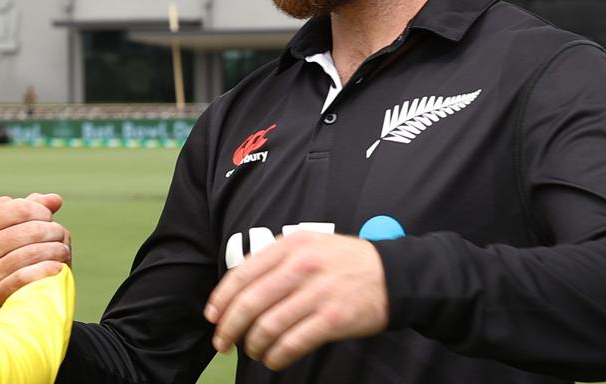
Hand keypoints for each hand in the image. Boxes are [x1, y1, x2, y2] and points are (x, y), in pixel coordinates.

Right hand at [0, 193, 71, 320]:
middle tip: (62, 238)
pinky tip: (58, 268)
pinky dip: (45, 270)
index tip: (50, 219)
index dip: (41, 211)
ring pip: (30, 253)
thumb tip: (55, 199)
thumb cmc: (5, 262)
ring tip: (64, 252)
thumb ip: (30, 211)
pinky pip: (23, 278)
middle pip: (29, 230)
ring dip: (56, 250)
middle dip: (53, 231)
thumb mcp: (11, 233)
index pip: (17, 208)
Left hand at [204, 231, 387, 370]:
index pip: (242, 274)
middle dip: (230, 327)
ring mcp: (317, 294)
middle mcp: (301, 267)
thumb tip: (238, 291)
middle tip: (223, 342)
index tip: (212, 316)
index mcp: (289, 246)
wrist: (392, 274)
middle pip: (250, 302)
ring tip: (252, 351)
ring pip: (268, 326)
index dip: (222, 299)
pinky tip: (272, 359)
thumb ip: (275, 261)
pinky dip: (277, 355)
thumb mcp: (308, 245)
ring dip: (253, 344)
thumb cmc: (343, 262)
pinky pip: (293, 342)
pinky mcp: (333, 319)